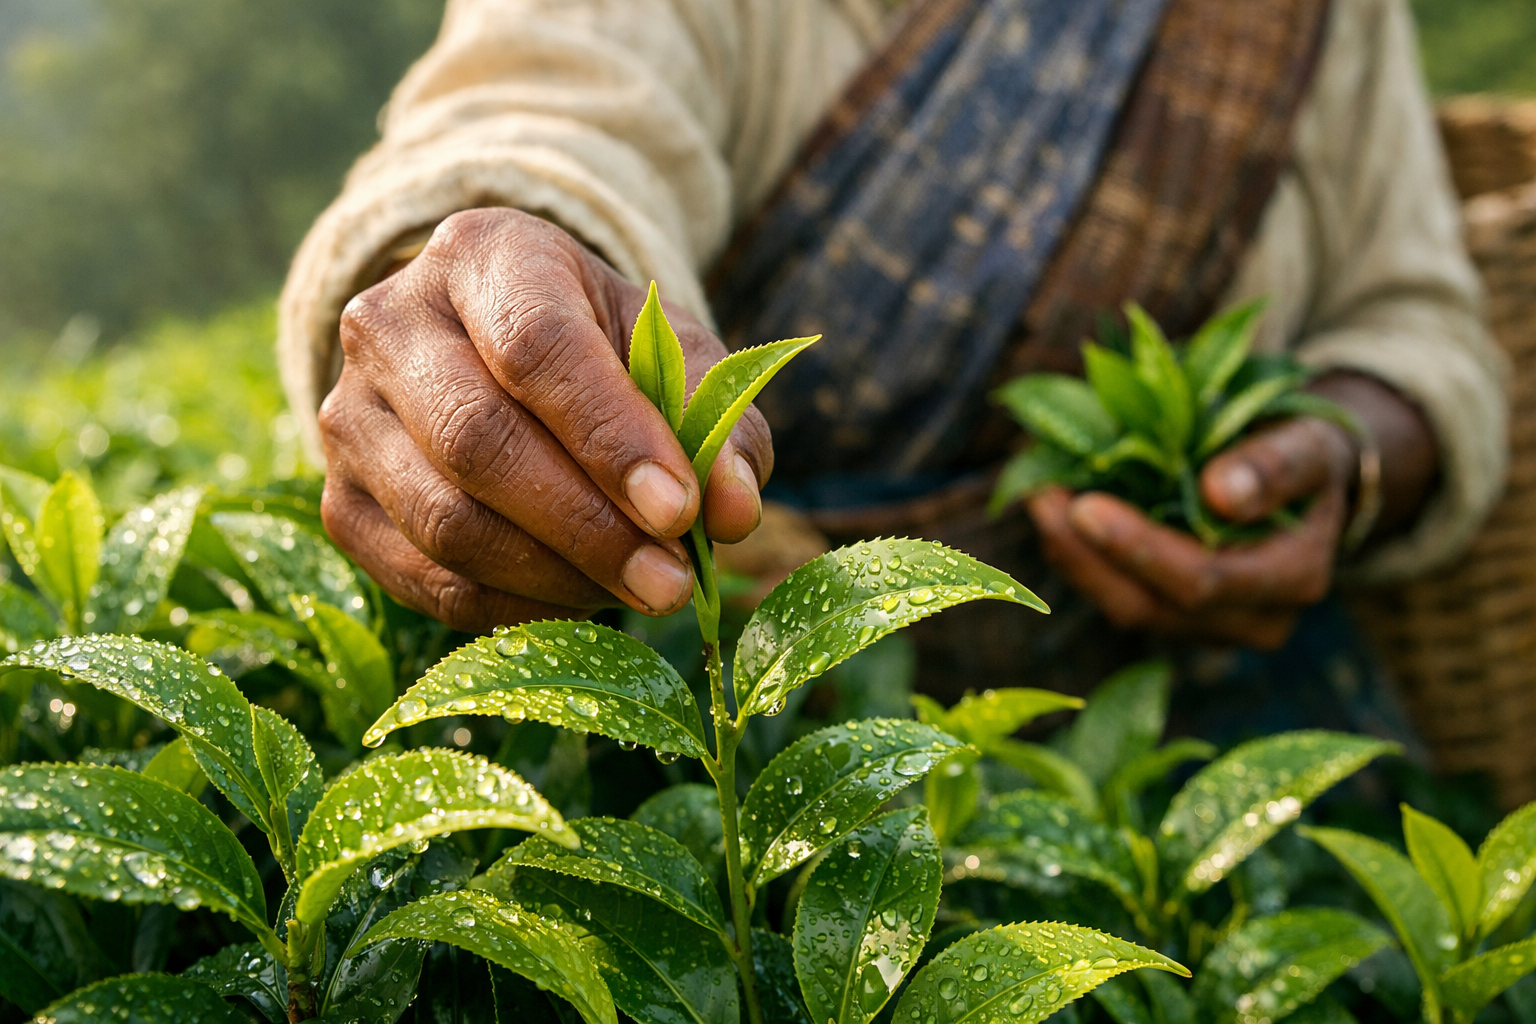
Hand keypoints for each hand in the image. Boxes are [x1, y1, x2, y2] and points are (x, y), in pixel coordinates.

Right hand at [318, 208, 770, 631]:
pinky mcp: (340, 502)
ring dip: (556, 577)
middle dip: (587, 528)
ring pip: (445, 521)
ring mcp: (348, 416)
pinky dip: (514, 607)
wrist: (491, 351)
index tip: (680, 512)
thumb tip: (734, 511)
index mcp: (483, 255)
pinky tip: (579, 602)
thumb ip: (715, 421)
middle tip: (671, 581)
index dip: (611, 437)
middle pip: (477, 441)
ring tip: (639, 592)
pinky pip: (425, 579)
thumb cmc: (597, 349)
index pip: (537, 348)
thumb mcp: (668, 353)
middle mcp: (390, 323)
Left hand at [1028, 415, 1355, 648]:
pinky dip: (1080, 558)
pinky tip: (1054, 514)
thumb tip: (1221, 493)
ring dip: (1073, 556)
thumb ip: (1275, 466)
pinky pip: (1118, 596)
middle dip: (1088, 554)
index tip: (1085, 504)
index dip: (1138, 549)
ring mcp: (1209, 628)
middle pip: (1152, 606)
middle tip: (1041, 496)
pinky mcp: (1174, 616)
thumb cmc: (1304, 455)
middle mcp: (1254, 621)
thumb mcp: (1305, 444)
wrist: (1303, 482)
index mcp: (1294, 580)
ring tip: (1040, 498)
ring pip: (1126, 607)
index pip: (1204, 582)